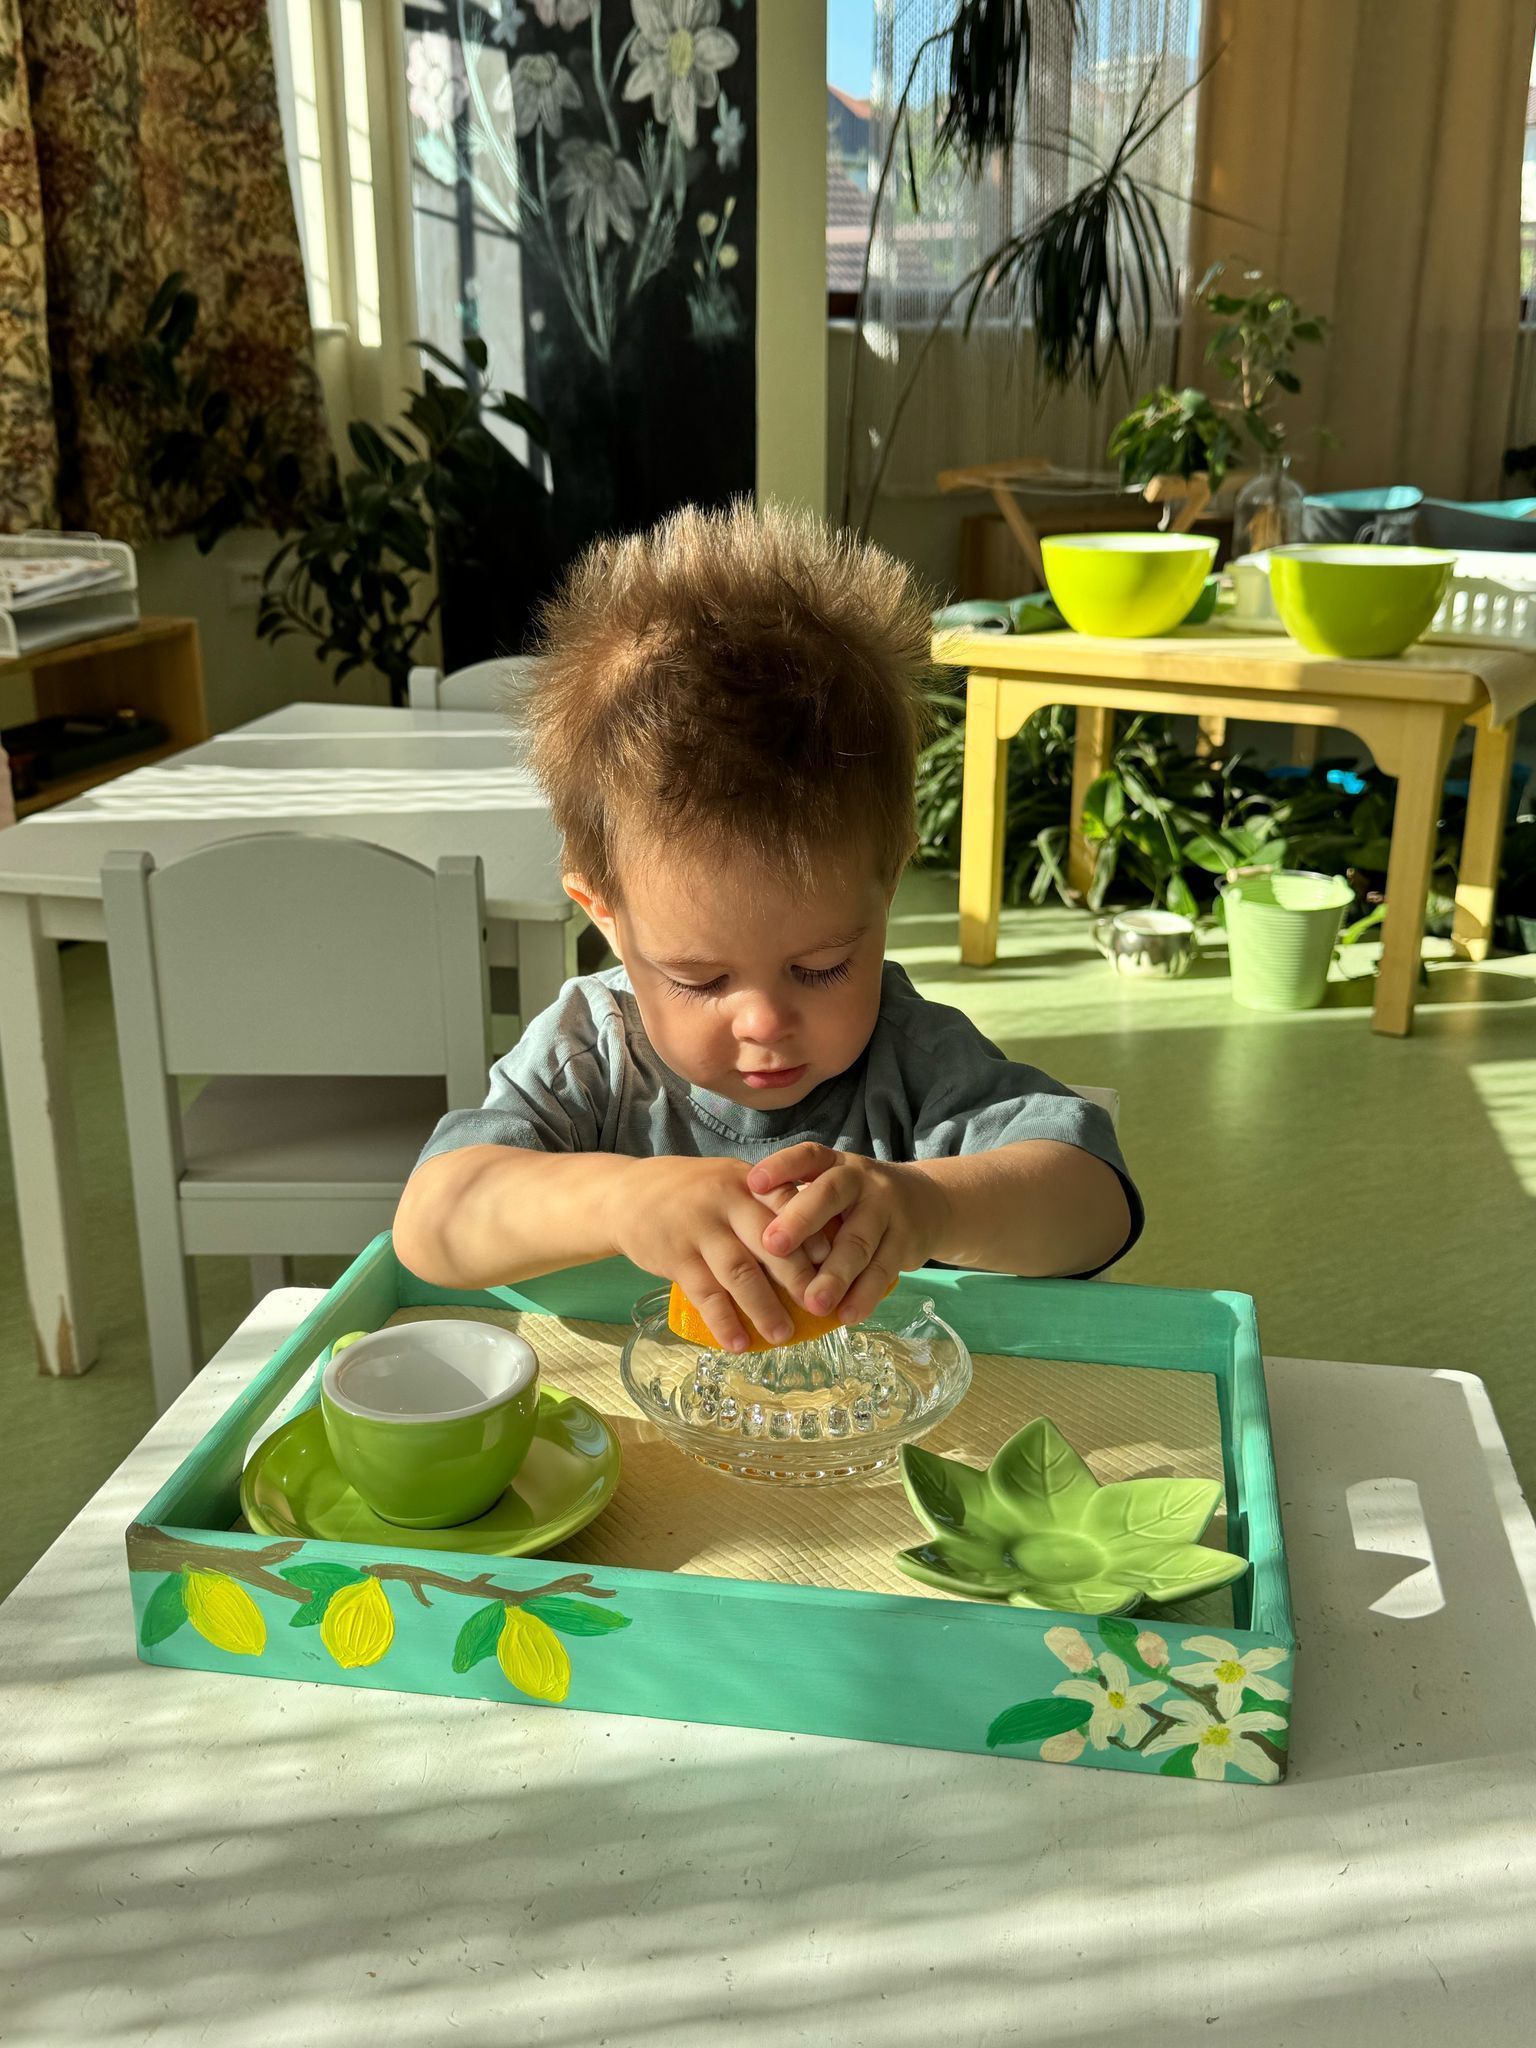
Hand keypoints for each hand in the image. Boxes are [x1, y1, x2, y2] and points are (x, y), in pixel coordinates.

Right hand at [604, 1156, 825, 1353]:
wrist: (626, 1194)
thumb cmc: (692, 1193)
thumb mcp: (730, 1182)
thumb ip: (766, 1205)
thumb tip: (821, 1245)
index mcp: (748, 1182)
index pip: (789, 1205)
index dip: (815, 1235)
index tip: (837, 1264)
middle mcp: (726, 1201)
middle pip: (771, 1242)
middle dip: (799, 1278)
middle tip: (822, 1307)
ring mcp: (698, 1229)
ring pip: (739, 1272)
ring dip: (764, 1307)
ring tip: (782, 1335)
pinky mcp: (675, 1256)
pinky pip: (704, 1294)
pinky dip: (724, 1320)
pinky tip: (738, 1343)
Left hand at [746, 1144, 947, 1326]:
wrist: (929, 1203)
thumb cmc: (858, 1201)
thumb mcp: (832, 1187)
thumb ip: (798, 1202)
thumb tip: (743, 1232)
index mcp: (834, 1165)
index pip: (807, 1156)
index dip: (781, 1167)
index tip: (753, 1184)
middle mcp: (861, 1181)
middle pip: (830, 1195)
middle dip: (801, 1220)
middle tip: (773, 1246)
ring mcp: (886, 1210)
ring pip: (858, 1242)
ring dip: (835, 1274)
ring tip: (813, 1303)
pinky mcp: (905, 1242)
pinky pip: (883, 1270)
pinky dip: (864, 1294)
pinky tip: (847, 1314)